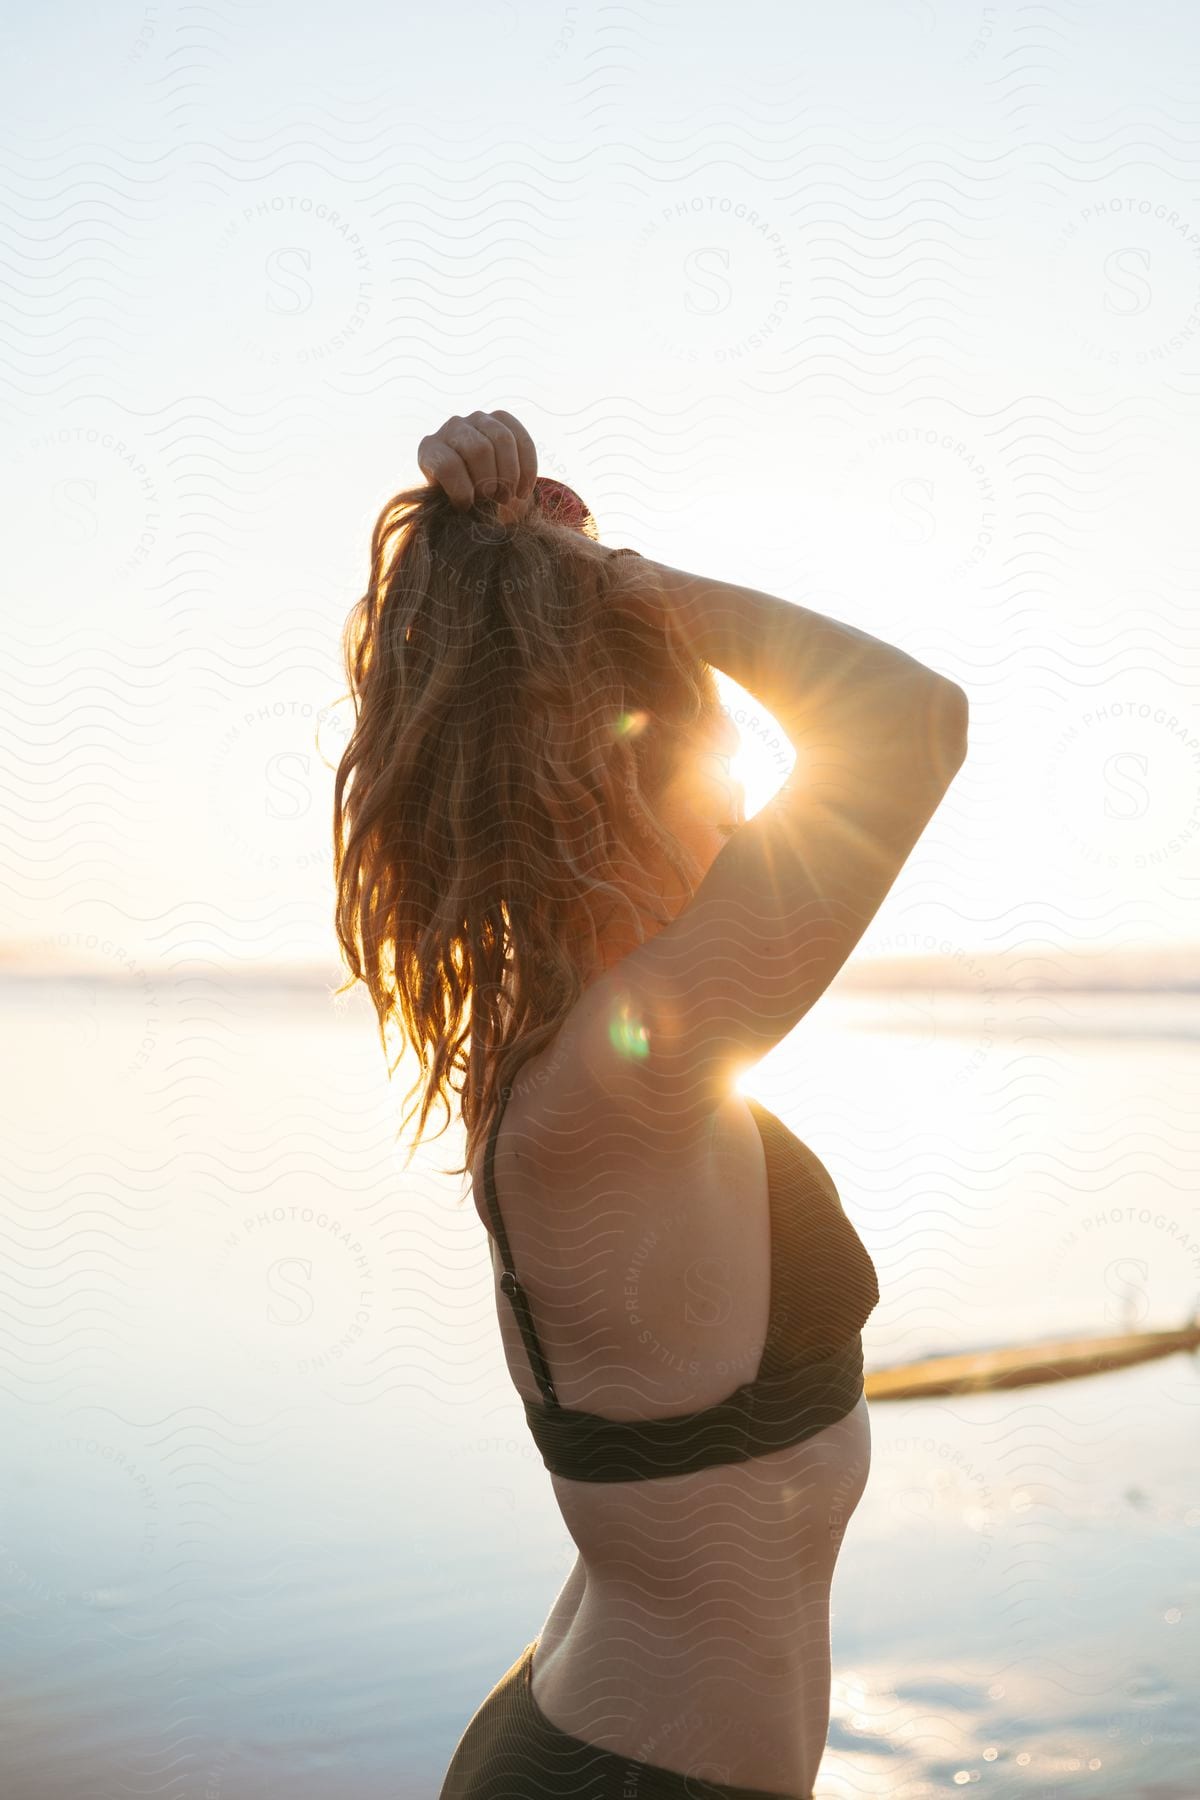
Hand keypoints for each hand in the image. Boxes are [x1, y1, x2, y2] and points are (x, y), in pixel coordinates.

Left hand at [416, 410, 537, 522]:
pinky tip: (523, 492)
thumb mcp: (449, 504)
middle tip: (494, 500)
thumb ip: (456, 503)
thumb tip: (473, 511)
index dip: (462, 491)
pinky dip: (527, 469)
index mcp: (431, 449)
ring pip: (502, 439)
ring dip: (510, 475)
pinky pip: (522, 439)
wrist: (475, 486)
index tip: (469, 507)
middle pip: (478, 449)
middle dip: (491, 481)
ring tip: (507, 497)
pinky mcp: (501, 418)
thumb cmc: (459, 499)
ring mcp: (477, 419)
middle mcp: (452, 428)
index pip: (448, 465)